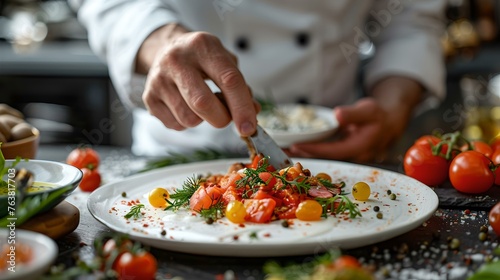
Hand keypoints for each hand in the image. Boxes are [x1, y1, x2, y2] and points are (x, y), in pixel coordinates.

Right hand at [136, 24, 257, 136]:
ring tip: (203, 104)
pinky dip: (187, 123)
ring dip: (203, 120)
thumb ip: (240, 87)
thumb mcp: (225, 63)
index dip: (242, 107)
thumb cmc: (202, 60)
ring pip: (189, 119)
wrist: (167, 50)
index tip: (249, 127)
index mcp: (203, 46)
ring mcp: (159, 79)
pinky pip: (176, 125)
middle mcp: (177, 60)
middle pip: (203, 103)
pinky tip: (186, 106)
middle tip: (226, 116)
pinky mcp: (149, 97)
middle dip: (222, 118)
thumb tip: (252, 114)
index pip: (228, 80)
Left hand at [287, 77, 422, 162]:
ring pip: (323, 157)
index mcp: (360, 147)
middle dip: (303, 155)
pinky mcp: (342, 152)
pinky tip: (296, 148)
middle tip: (281, 152)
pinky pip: (324, 153)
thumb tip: (338, 115)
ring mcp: (347, 155)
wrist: (389, 121)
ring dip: (304, 155)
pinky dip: (310, 151)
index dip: (314, 149)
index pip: (333, 150)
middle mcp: (352, 156)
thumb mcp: (368, 110)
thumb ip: (353, 114)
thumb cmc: (379, 115)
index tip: (296, 146)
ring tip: (282, 152)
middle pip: (324, 157)